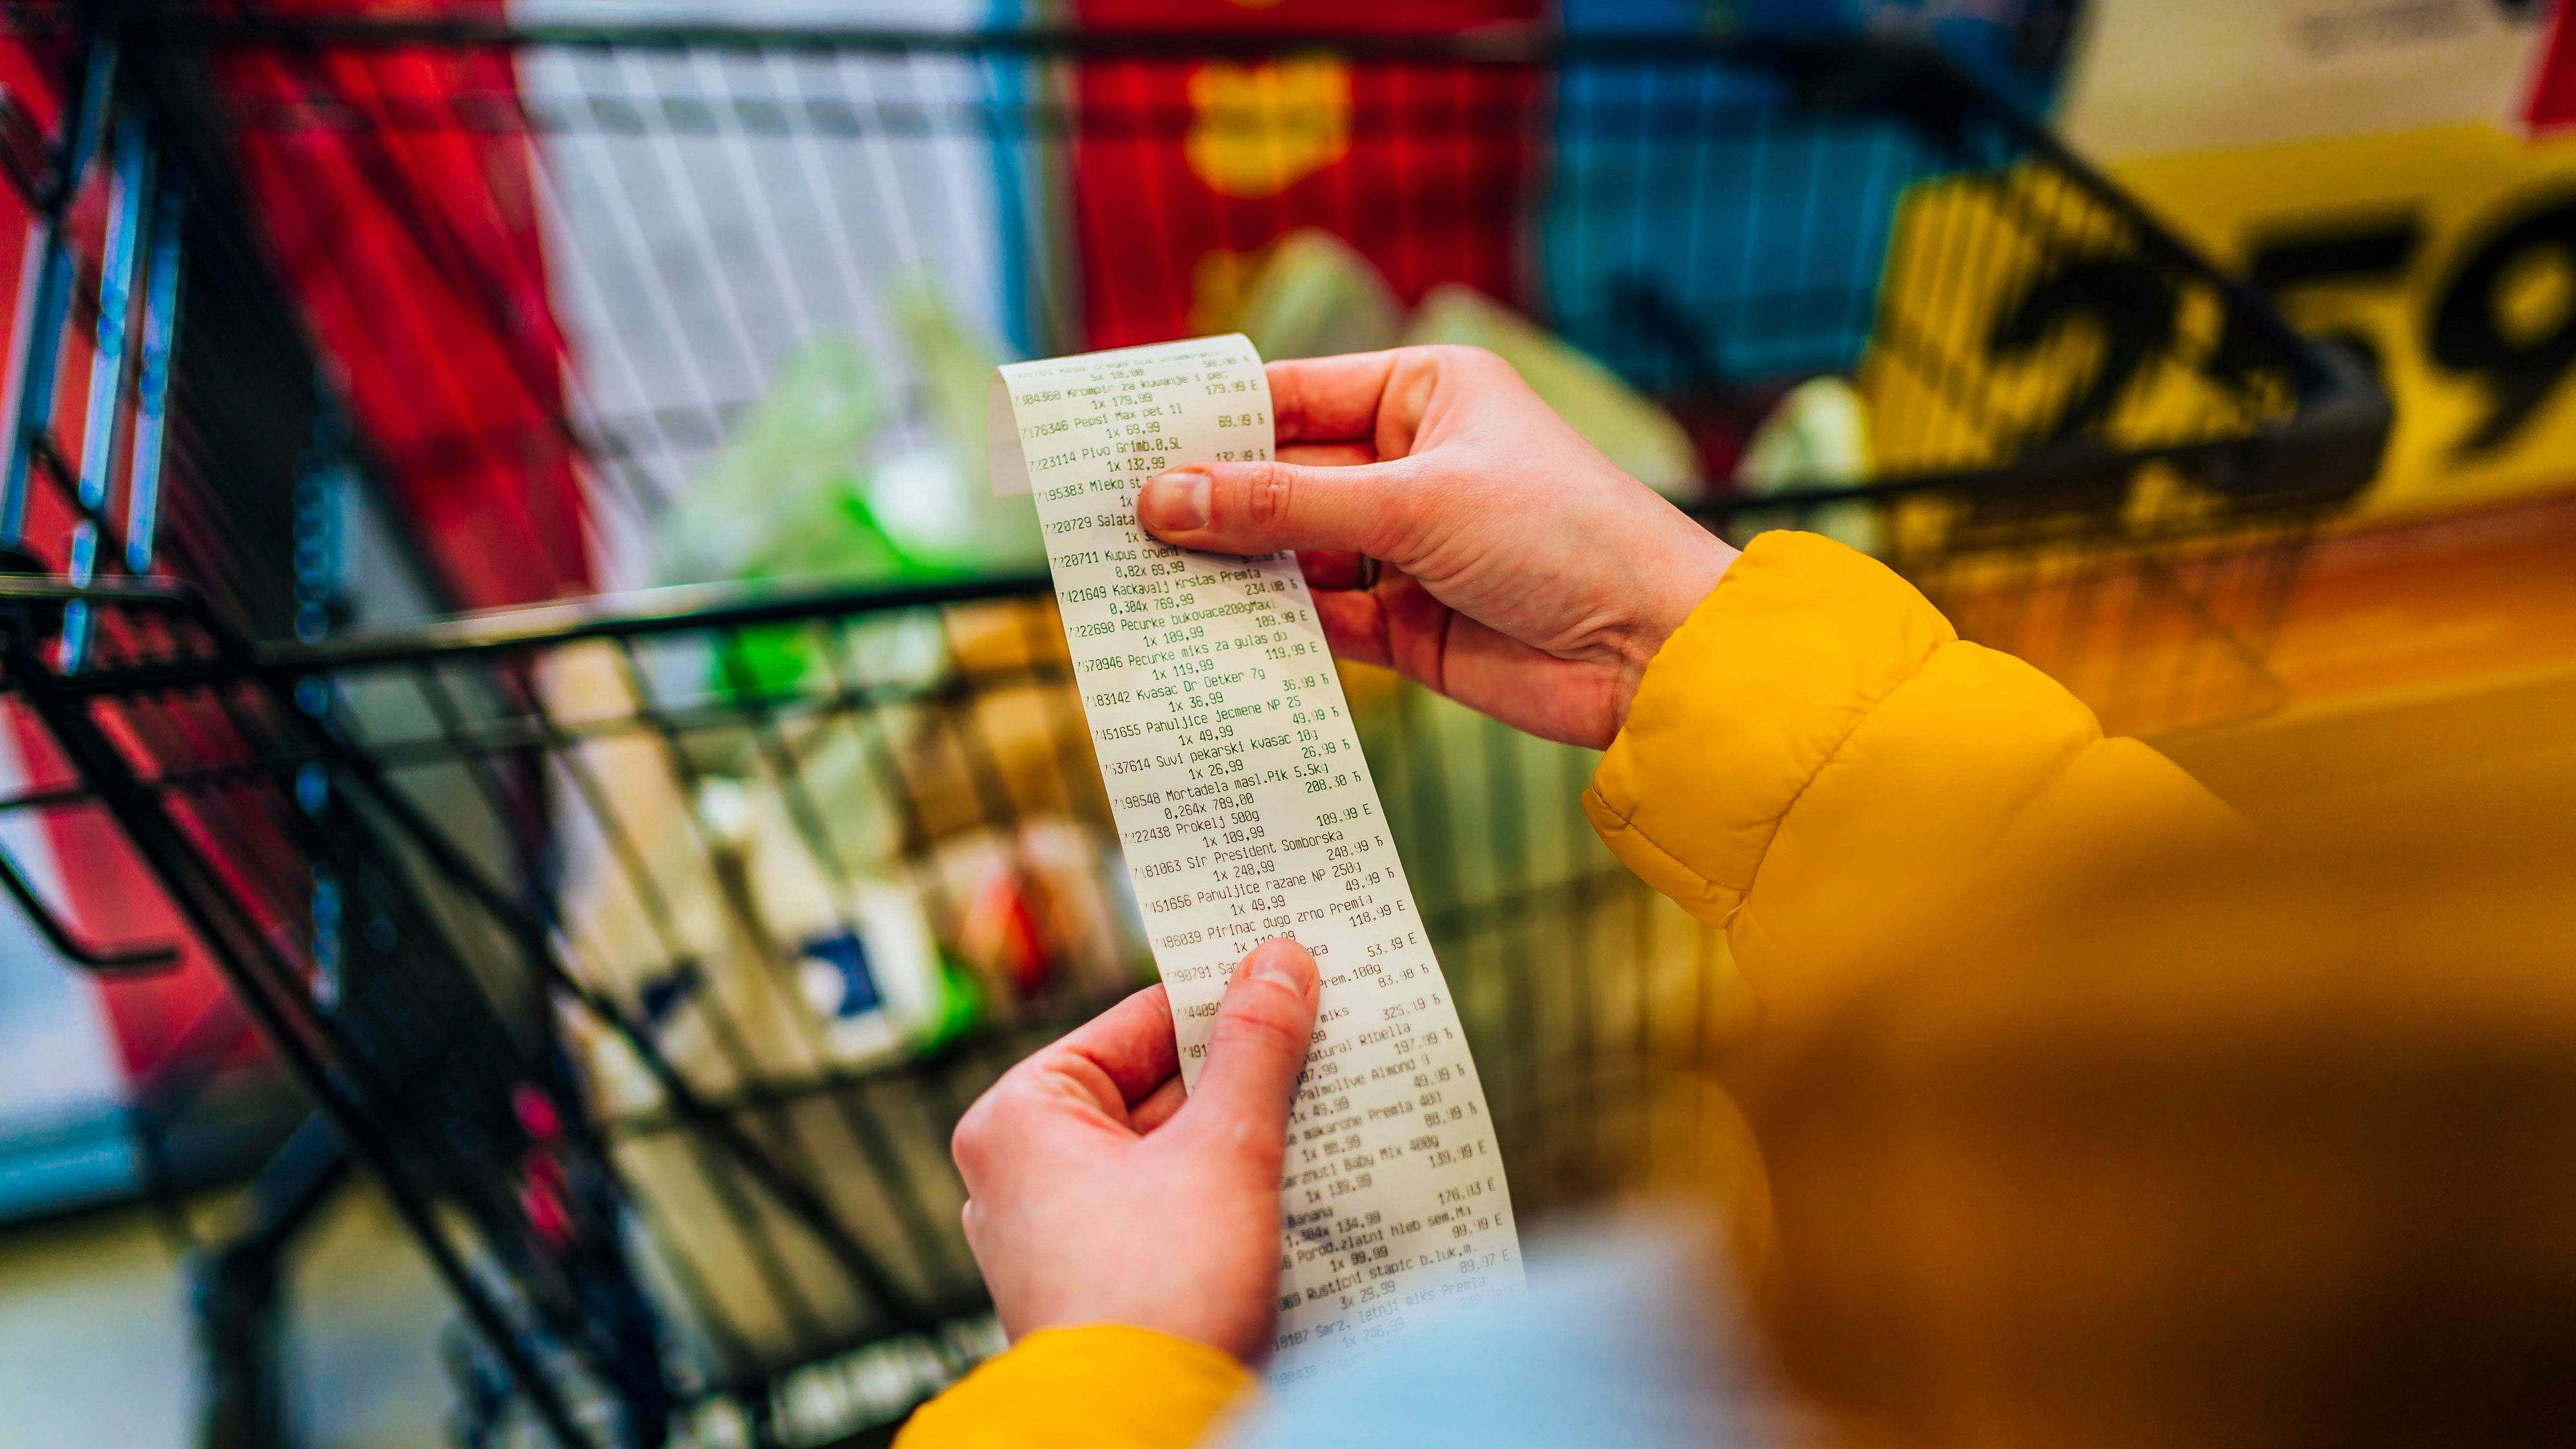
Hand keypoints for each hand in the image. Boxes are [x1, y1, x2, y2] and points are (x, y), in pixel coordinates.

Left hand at [951, 939, 1321, 1363]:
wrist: (1144, 1437)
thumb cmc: (1159, 1295)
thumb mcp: (1225, 1149)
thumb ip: (1256, 1048)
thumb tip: (1277, 961)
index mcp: (1019, 1116)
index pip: (1139, 1022)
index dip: (1224, 999)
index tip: (1293, 977)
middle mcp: (1021, 1171)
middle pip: (1157, 1088)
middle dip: (1245, 1077)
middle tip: (1326, 1043)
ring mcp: (1057, 1235)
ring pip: (1170, 1152)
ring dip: (1246, 1139)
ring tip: (1327, 1114)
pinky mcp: (1100, 1285)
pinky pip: (1171, 1210)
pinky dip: (1228, 1197)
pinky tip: (1300, 1185)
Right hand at [1138, 346, 1736, 747]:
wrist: (1655, 653)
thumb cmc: (1562, 537)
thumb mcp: (1412, 505)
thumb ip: (1283, 506)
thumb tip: (1164, 500)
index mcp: (1423, 395)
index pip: (1289, 397)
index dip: (1205, 422)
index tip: (1120, 443)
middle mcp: (1409, 464)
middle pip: (1279, 478)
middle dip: (1205, 503)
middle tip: (1108, 524)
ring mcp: (1406, 548)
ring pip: (1289, 552)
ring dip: (1229, 569)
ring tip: (1139, 583)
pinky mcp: (1407, 627)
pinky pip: (1317, 619)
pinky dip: (1269, 627)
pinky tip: (1207, 633)